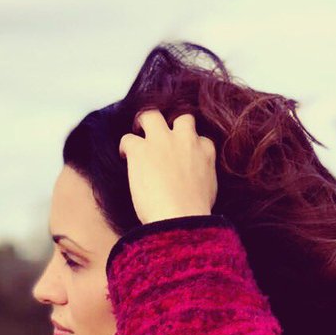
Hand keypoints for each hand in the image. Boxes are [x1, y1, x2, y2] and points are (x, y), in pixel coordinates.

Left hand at [118, 109, 216, 223]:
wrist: (180, 219)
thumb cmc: (194, 214)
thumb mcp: (210, 190)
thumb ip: (204, 176)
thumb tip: (196, 181)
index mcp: (205, 151)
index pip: (200, 139)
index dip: (189, 146)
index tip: (182, 156)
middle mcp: (185, 140)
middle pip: (181, 117)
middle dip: (171, 124)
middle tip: (161, 135)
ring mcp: (162, 142)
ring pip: (151, 115)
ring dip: (144, 122)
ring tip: (138, 132)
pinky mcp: (140, 150)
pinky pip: (128, 139)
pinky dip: (125, 147)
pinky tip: (125, 156)